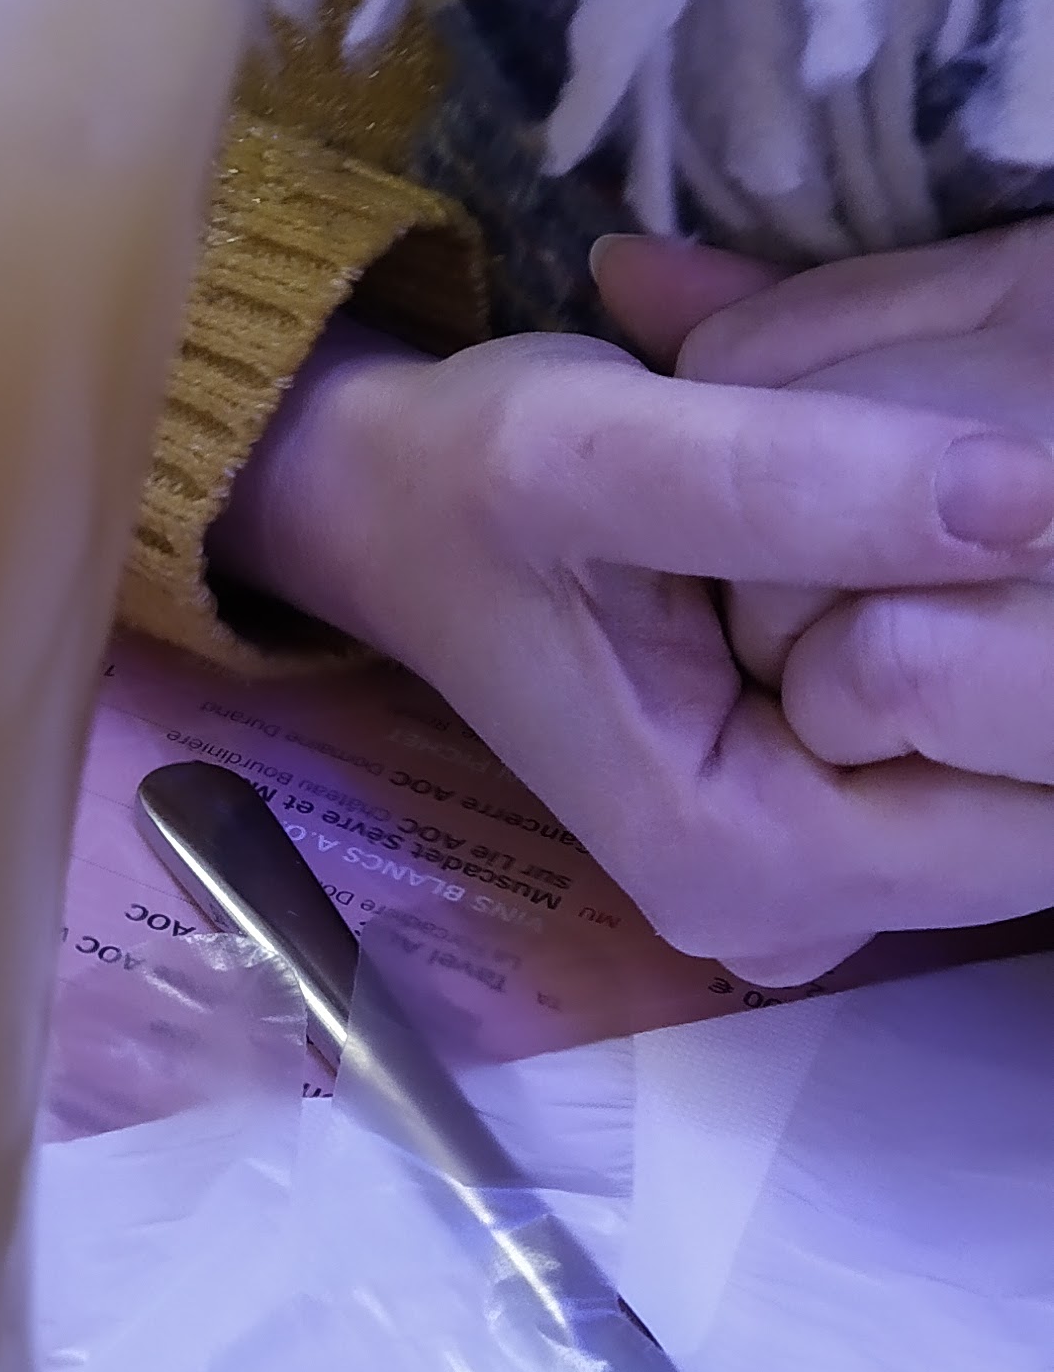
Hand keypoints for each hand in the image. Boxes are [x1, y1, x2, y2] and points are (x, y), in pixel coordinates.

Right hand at [213, 314, 1053, 983]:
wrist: (384, 505)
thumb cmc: (469, 480)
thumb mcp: (605, 449)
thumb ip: (804, 477)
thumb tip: (1037, 497)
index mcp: (744, 865)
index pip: (1040, 806)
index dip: (1051, 649)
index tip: (1032, 511)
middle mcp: (792, 922)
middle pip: (1041, 805)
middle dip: (1042, 648)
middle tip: (1002, 493)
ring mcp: (813, 896)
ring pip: (1023, 785)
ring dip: (1021, 651)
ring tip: (968, 516)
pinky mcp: (824, 842)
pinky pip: (978, 770)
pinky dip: (985, 662)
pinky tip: (937, 561)